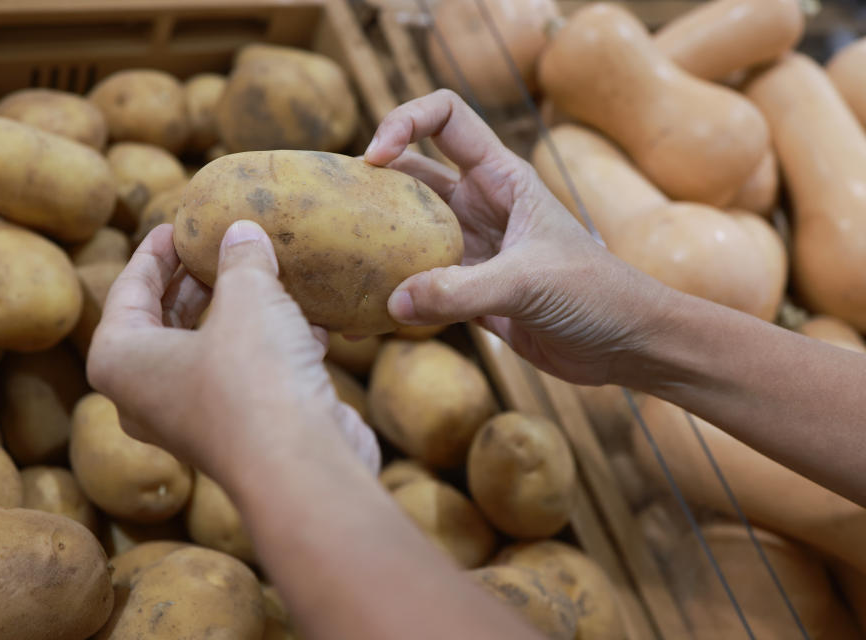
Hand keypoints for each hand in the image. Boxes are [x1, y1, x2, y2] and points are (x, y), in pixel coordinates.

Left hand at [86, 222, 379, 479]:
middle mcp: (147, 394)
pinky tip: (313, 322)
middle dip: (196, 282)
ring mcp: (194, 418)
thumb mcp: (248, 296)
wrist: (299, 466)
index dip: (154, 253)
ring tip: (267, 275)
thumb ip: (241, 258)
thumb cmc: (252, 376)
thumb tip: (242, 231)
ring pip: (212, 350)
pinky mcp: (240, 431)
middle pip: (165, 322)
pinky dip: (275, 346)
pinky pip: (249, 375)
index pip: (129, 290)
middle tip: (216, 248)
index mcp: (121, 359)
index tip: (175, 225)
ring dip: (243, 313)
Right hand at [365, 89, 671, 385]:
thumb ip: (461, 291)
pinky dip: (395, 298)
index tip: (374, 158)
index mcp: (502, 178)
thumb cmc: (598, 293)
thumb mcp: (530, 282)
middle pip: (413, 177)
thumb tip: (393, 300)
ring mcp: (474, 250)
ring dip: (379, 245)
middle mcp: (482, 206)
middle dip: (373, 186)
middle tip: (332, 211)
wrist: (626, 344)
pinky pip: (421, 286)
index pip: (446, 118)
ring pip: (411, 234)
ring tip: (336, 262)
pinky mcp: (471, 293)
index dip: (404, 122)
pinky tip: (365, 316)